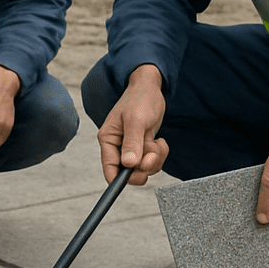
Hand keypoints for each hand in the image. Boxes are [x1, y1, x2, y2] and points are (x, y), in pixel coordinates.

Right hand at [97, 64, 168, 185]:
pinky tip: (159, 141)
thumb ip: (132, 143)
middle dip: (144, 167)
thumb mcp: (136, 120)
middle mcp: (117, 146)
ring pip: (143, 168)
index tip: (139, 176)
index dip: (121, 179)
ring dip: (155, 159)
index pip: (109, 169)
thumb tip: (128, 165)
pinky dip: (160, 154)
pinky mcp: (142, 147)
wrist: (151, 88)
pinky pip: (152, 161)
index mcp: (108, 139)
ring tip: (157, 142)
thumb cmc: (140, 99)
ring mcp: (130, 147)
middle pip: (128, 173)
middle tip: (153, 155)